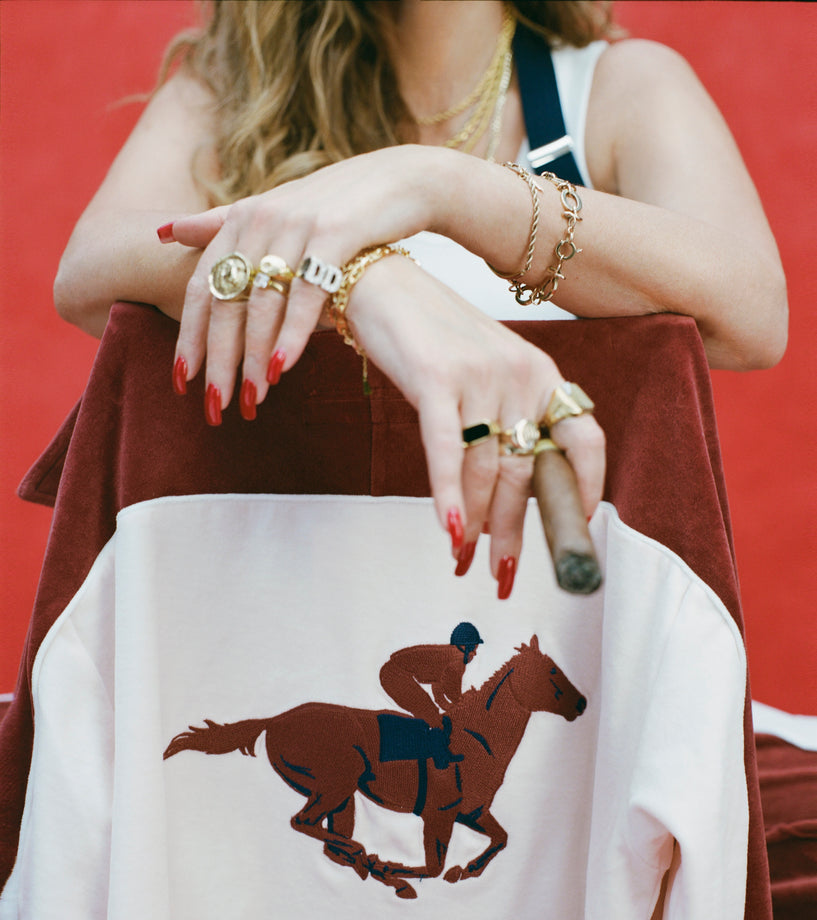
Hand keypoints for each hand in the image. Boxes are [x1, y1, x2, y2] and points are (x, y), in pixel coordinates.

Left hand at [166, 147, 445, 418]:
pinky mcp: (336, 233)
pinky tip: (282, 368)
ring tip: (250, 398)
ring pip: (263, 302)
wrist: (403, 180)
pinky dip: (292, 334)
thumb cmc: (336, 203)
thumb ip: (218, 224)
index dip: (189, 336)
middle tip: (213, 405)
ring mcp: (297, 226)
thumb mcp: (273, 208)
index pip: (202, 286)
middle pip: (226, 300)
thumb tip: (163, 233)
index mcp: (242, 218)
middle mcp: (262, 220)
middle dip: (217, 359)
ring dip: (252, 356)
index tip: (182, 381)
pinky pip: (307, 294)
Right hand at [342, 256, 604, 597]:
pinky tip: (447, 529)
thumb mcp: (485, 374)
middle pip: (527, 471)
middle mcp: (521, 375)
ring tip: (462, 559)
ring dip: (473, 523)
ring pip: (485, 468)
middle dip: (512, 531)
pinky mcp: (437, 378)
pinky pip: (447, 450)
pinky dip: (448, 495)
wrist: (383, 284)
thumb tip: (503, 494)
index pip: (585, 438)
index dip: (587, 487)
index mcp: (542, 374)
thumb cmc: (433, 338)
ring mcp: (481, 376)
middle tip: (503, 573)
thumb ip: (503, 422)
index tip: (576, 527)